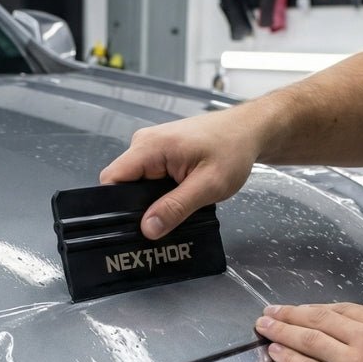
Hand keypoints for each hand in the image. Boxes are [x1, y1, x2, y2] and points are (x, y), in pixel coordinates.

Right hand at [100, 109, 261, 238]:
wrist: (250, 130)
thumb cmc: (233, 149)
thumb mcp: (208, 185)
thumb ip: (176, 208)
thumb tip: (147, 228)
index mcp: (149, 147)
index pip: (112, 179)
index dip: (113, 205)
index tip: (125, 228)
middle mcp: (144, 144)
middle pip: (122, 184)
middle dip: (134, 208)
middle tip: (153, 231)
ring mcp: (151, 148)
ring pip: (136, 184)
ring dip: (149, 202)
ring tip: (167, 219)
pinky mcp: (160, 154)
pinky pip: (148, 179)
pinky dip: (158, 194)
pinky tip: (173, 204)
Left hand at [253, 302, 362, 361]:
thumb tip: (356, 336)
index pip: (341, 308)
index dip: (314, 308)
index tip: (300, 309)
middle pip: (319, 319)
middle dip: (290, 314)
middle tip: (271, 312)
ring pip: (309, 340)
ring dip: (282, 331)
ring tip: (265, 327)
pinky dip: (289, 359)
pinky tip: (277, 352)